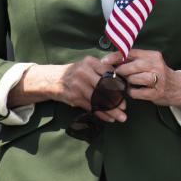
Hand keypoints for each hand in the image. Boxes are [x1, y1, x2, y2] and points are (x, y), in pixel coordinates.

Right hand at [8, 56, 128, 121]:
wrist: (53, 80)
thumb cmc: (76, 72)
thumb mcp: (88, 65)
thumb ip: (103, 69)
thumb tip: (122, 81)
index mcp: (90, 62)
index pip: (109, 73)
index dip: (119, 84)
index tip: (126, 92)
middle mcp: (84, 72)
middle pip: (105, 88)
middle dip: (117, 99)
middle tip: (125, 107)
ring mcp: (78, 85)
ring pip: (99, 100)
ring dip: (111, 111)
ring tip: (121, 116)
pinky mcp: (74, 97)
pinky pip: (91, 107)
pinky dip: (101, 114)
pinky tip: (109, 118)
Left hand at [108, 49, 180, 112]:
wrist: (177, 88)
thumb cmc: (158, 74)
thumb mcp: (149, 63)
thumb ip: (134, 61)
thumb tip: (112, 60)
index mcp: (152, 55)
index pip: (131, 53)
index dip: (116, 56)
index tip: (104, 60)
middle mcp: (156, 65)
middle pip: (133, 66)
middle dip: (121, 71)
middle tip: (118, 75)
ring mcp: (158, 79)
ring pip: (134, 79)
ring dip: (128, 82)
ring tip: (129, 83)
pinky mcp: (157, 92)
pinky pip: (137, 92)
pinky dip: (132, 92)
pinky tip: (134, 91)